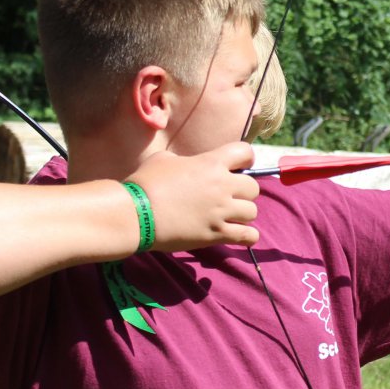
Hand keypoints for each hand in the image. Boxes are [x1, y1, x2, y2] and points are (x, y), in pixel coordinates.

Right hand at [132, 142, 261, 251]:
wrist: (136, 213)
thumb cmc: (146, 183)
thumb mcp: (164, 159)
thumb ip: (184, 161)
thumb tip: (186, 166)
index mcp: (211, 163)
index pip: (245, 152)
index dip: (245, 158)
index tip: (239, 166)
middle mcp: (222, 186)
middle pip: (253, 187)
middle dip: (244, 191)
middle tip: (230, 196)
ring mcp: (221, 211)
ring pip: (252, 212)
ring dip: (243, 214)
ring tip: (230, 216)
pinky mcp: (216, 234)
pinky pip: (247, 236)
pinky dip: (248, 236)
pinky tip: (241, 236)